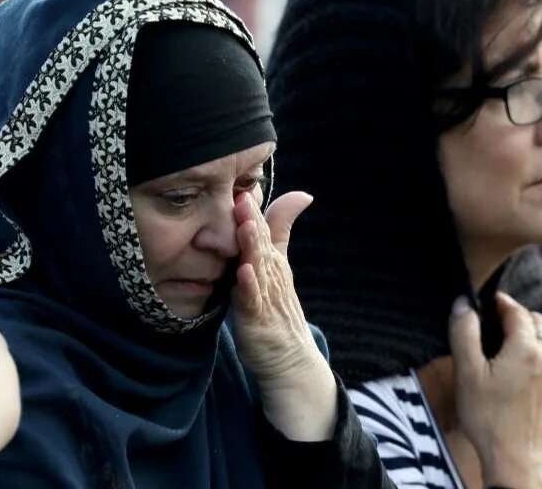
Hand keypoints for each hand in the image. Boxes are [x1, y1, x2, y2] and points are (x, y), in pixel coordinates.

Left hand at [230, 191, 336, 440]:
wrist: (290, 359)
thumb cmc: (277, 310)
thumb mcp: (278, 265)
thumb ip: (281, 229)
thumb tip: (301, 193)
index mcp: (272, 260)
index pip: (262, 228)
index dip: (252, 207)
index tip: (241, 182)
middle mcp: (271, 274)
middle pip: (260, 242)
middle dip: (251, 219)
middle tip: (241, 196)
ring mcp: (265, 297)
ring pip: (258, 267)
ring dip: (251, 247)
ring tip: (244, 226)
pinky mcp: (258, 320)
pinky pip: (253, 300)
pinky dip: (249, 285)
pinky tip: (243, 272)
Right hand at [449, 293, 541, 488]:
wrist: (512, 457)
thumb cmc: (486, 415)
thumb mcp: (467, 371)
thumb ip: (464, 332)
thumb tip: (462, 303)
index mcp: (526, 348)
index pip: (517, 312)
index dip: (501, 302)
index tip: (486, 300)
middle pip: (538, 323)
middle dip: (518, 316)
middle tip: (494, 320)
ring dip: (531, 333)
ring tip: (508, 339)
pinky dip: (538, 352)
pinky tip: (521, 363)